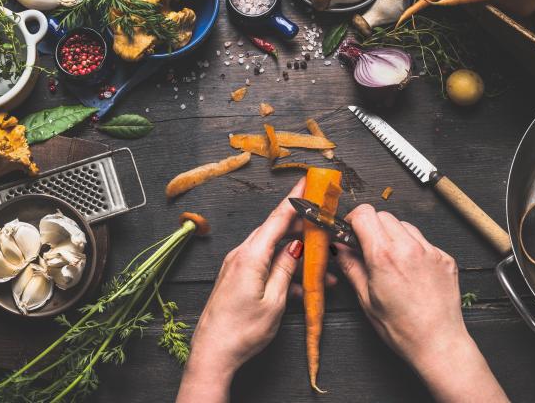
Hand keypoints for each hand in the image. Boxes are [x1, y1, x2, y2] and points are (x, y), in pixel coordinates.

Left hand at [177, 178, 306, 402]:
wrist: (212, 354)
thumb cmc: (242, 332)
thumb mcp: (274, 301)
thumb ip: (286, 270)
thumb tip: (296, 247)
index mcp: (250, 256)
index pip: (277, 218)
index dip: (295, 199)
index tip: (307, 181)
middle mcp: (241, 255)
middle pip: (275, 230)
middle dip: (300, 225)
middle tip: (321, 221)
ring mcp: (237, 266)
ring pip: (272, 249)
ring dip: (295, 254)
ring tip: (322, 267)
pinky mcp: (236, 277)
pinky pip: (263, 264)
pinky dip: (282, 269)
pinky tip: (301, 285)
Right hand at [335, 204, 507, 402]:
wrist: (438, 343)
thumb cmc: (402, 328)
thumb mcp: (366, 299)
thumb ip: (351, 266)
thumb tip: (339, 248)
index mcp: (384, 256)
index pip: (365, 214)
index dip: (353, 219)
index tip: (351, 231)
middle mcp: (409, 247)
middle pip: (384, 216)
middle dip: (372, 227)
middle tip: (367, 247)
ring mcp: (430, 251)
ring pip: (404, 225)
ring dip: (392, 235)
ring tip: (390, 260)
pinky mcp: (445, 258)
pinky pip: (423, 241)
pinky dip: (412, 248)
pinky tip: (409, 270)